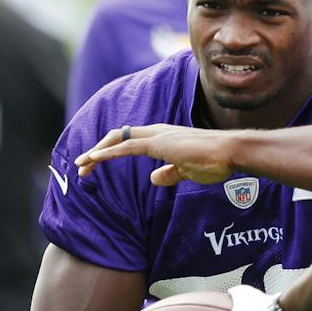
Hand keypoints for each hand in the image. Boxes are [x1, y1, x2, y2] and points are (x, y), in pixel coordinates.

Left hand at [76, 124, 241, 186]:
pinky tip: (93, 160)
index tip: (96, 165)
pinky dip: (106, 153)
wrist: (231, 153)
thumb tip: (153, 178)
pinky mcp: (158, 144)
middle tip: (82, 166)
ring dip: (96, 152)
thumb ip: (169, 173)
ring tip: (80, 166)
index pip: (130, 141)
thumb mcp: (187, 171)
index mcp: (164, 137)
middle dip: (97, 150)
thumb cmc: (215, 161)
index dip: (110, 151)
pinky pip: (126, 147)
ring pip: (117, 139)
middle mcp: (157, 132)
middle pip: (118, 136)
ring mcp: (157, 136)